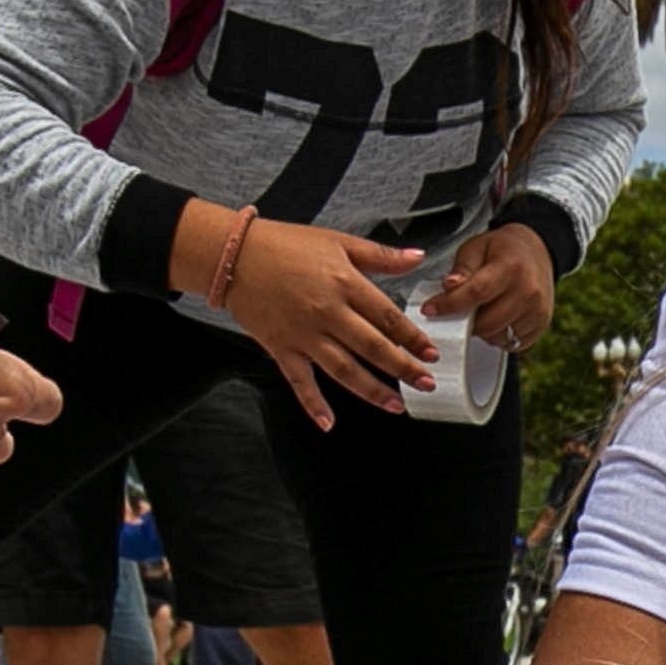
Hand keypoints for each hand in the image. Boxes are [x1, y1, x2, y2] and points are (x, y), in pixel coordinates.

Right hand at [222, 215, 436, 424]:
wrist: (234, 255)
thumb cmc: (285, 244)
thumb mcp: (338, 241)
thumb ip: (380, 255)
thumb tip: (417, 257)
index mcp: (345, 283)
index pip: (388, 317)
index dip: (413, 338)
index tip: (431, 354)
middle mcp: (328, 313)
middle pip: (373, 348)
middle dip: (403, 369)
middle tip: (426, 384)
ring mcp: (304, 334)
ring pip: (344, 370)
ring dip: (372, 391)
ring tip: (396, 405)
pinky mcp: (281, 348)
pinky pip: (300, 382)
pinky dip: (313, 404)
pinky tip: (328, 423)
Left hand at [420, 222, 558, 352]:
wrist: (536, 251)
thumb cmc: (502, 249)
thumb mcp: (476, 247)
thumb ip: (462, 268)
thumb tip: (449, 287)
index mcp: (511, 267)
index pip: (476, 292)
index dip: (450, 304)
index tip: (430, 309)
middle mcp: (529, 291)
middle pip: (487, 322)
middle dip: (464, 322)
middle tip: (457, 312)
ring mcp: (538, 311)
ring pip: (498, 336)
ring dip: (482, 330)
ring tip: (479, 312)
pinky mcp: (541, 325)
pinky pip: (511, 343)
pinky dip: (497, 336)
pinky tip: (495, 319)